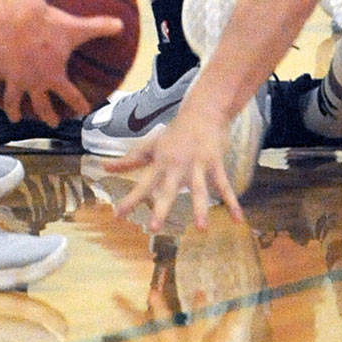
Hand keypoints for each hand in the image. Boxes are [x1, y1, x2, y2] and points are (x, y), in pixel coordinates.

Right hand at [0, 0, 123, 126]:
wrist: (20, 16)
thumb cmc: (50, 24)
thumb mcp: (77, 27)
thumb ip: (100, 27)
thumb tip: (122, 24)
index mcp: (54, 77)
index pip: (70, 96)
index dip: (78, 105)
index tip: (84, 112)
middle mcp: (34, 82)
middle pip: (41, 105)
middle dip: (48, 116)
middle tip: (52, 122)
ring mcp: (14, 77)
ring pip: (12, 100)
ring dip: (14, 110)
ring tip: (14, 118)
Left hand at [115, 109, 241, 232]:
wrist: (202, 112)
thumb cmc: (174, 132)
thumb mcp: (150, 145)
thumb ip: (129, 160)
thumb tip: (103, 166)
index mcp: (160, 162)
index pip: (142, 184)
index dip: (130, 199)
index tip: (118, 215)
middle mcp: (177, 165)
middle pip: (168, 189)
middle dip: (161, 208)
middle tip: (154, 228)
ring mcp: (198, 164)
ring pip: (199, 189)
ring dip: (200, 209)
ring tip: (202, 229)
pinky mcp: (215, 163)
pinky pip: (224, 185)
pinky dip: (232, 202)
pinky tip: (238, 219)